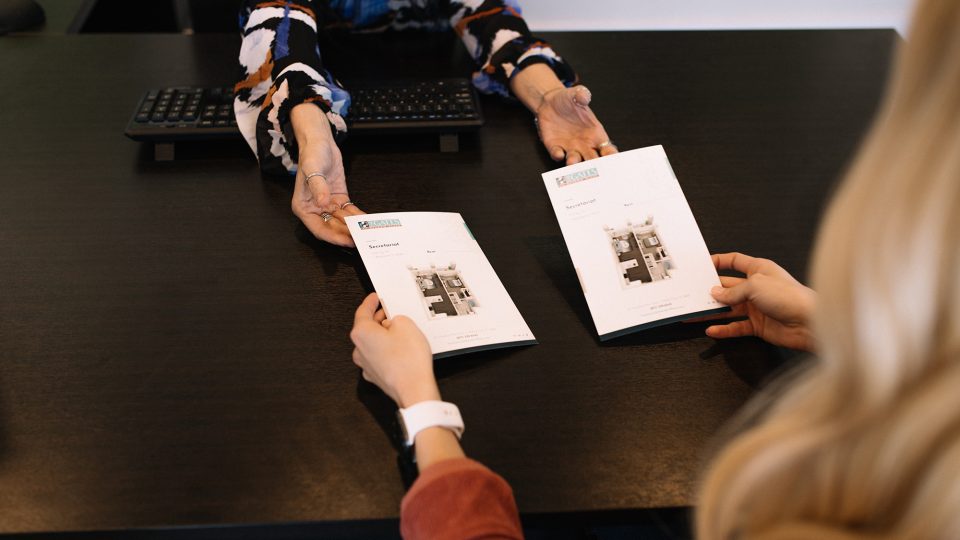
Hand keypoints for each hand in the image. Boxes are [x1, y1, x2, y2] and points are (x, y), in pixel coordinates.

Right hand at [290, 104, 364, 246]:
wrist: (321, 142)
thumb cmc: (312, 154)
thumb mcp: (313, 170)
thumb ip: (318, 188)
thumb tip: (322, 204)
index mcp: (303, 207)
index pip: (319, 229)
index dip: (333, 237)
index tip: (346, 241)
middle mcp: (315, 209)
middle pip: (332, 228)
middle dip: (346, 234)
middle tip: (361, 239)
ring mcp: (327, 205)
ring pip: (342, 222)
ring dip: (353, 227)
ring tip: (367, 232)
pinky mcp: (338, 199)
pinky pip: (349, 211)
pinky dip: (358, 216)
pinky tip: (368, 220)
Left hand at [350, 293, 439, 407]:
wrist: (413, 389)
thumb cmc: (408, 361)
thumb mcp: (406, 324)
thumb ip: (396, 319)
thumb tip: (393, 324)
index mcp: (361, 333)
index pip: (362, 311)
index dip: (370, 302)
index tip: (374, 298)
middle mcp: (359, 349)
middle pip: (366, 328)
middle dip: (378, 319)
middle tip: (390, 312)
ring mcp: (366, 364)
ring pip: (373, 343)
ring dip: (383, 336)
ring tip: (400, 332)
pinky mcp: (375, 375)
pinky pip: (378, 356)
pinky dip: (386, 350)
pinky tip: (400, 349)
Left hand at [536, 85, 616, 164]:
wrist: (549, 103)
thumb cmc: (569, 100)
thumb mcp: (576, 94)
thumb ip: (582, 95)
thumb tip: (584, 96)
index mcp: (595, 134)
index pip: (607, 149)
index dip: (611, 156)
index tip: (612, 159)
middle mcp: (584, 144)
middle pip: (593, 160)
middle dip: (594, 166)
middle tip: (594, 169)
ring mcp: (570, 147)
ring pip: (575, 161)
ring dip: (574, 163)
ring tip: (573, 162)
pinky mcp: (555, 146)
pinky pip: (557, 154)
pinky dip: (558, 155)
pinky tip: (558, 153)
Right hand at [705, 252, 816, 351]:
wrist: (809, 323)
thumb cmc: (789, 297)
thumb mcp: (755, 285)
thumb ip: (733, 291)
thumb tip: (717, 293)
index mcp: (759, 269)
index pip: (735, 261)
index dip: (719, 261)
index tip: (703, 265)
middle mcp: (757, 287)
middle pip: (728, 286)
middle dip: (711, 290)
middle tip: (693, 293)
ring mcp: (757, 307)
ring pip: (729, 308)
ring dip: (713, 311)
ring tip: (695, 313)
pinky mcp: (758, 325)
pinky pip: (736, 326)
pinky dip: (724, 329)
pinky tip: (712, 330)